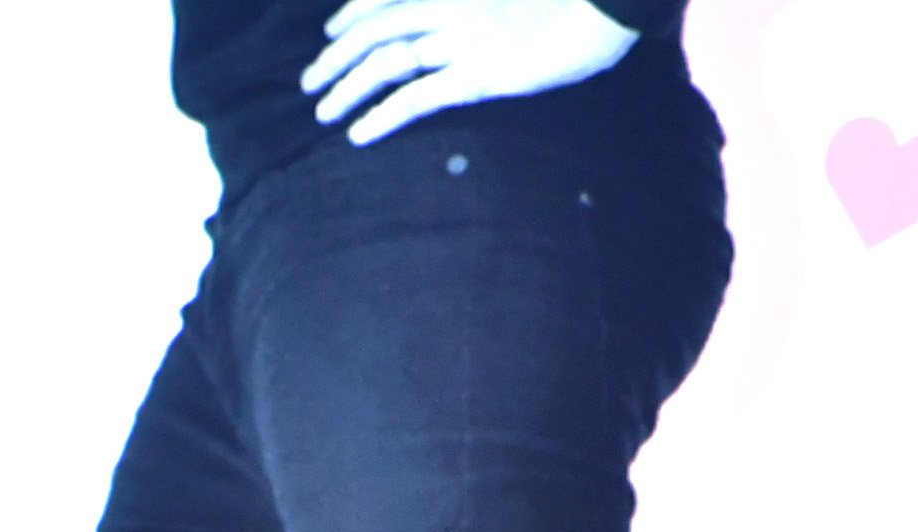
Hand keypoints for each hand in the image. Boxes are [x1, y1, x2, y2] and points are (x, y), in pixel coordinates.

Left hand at [303, 0, 638, 146]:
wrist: (607, 3)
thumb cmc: (573, 0)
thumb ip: (482, 6)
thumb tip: (473, 24)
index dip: (351, 16)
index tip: (332, 34)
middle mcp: (447, 6)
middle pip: (373, 31)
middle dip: (335, 58)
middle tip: (310, 83)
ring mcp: (461, 40)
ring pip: (385, 64)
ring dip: (347, 88)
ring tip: (322, 112)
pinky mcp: (478, 75)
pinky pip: (416, 97)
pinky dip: (381, 115)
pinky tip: (358, 133)